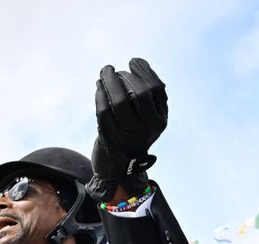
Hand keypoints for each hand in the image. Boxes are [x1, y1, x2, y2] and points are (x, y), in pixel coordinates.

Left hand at [86, 58, 167, 201]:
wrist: (119, 168)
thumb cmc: (132, 135)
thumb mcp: (147, 119)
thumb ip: (149, 96)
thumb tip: (140, 64)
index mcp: (159, 120)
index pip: (156, 90)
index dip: (145, 72)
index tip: (133, 61)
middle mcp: (147, 129)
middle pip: (140, 94)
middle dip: (125, 76)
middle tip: (112, 68)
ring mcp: (129, 135)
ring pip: (120, 103)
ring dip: (110, 83)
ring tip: (104, 73)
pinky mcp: (110, 139)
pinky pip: (103, 113)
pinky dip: (100, 96)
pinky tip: (98, 87)